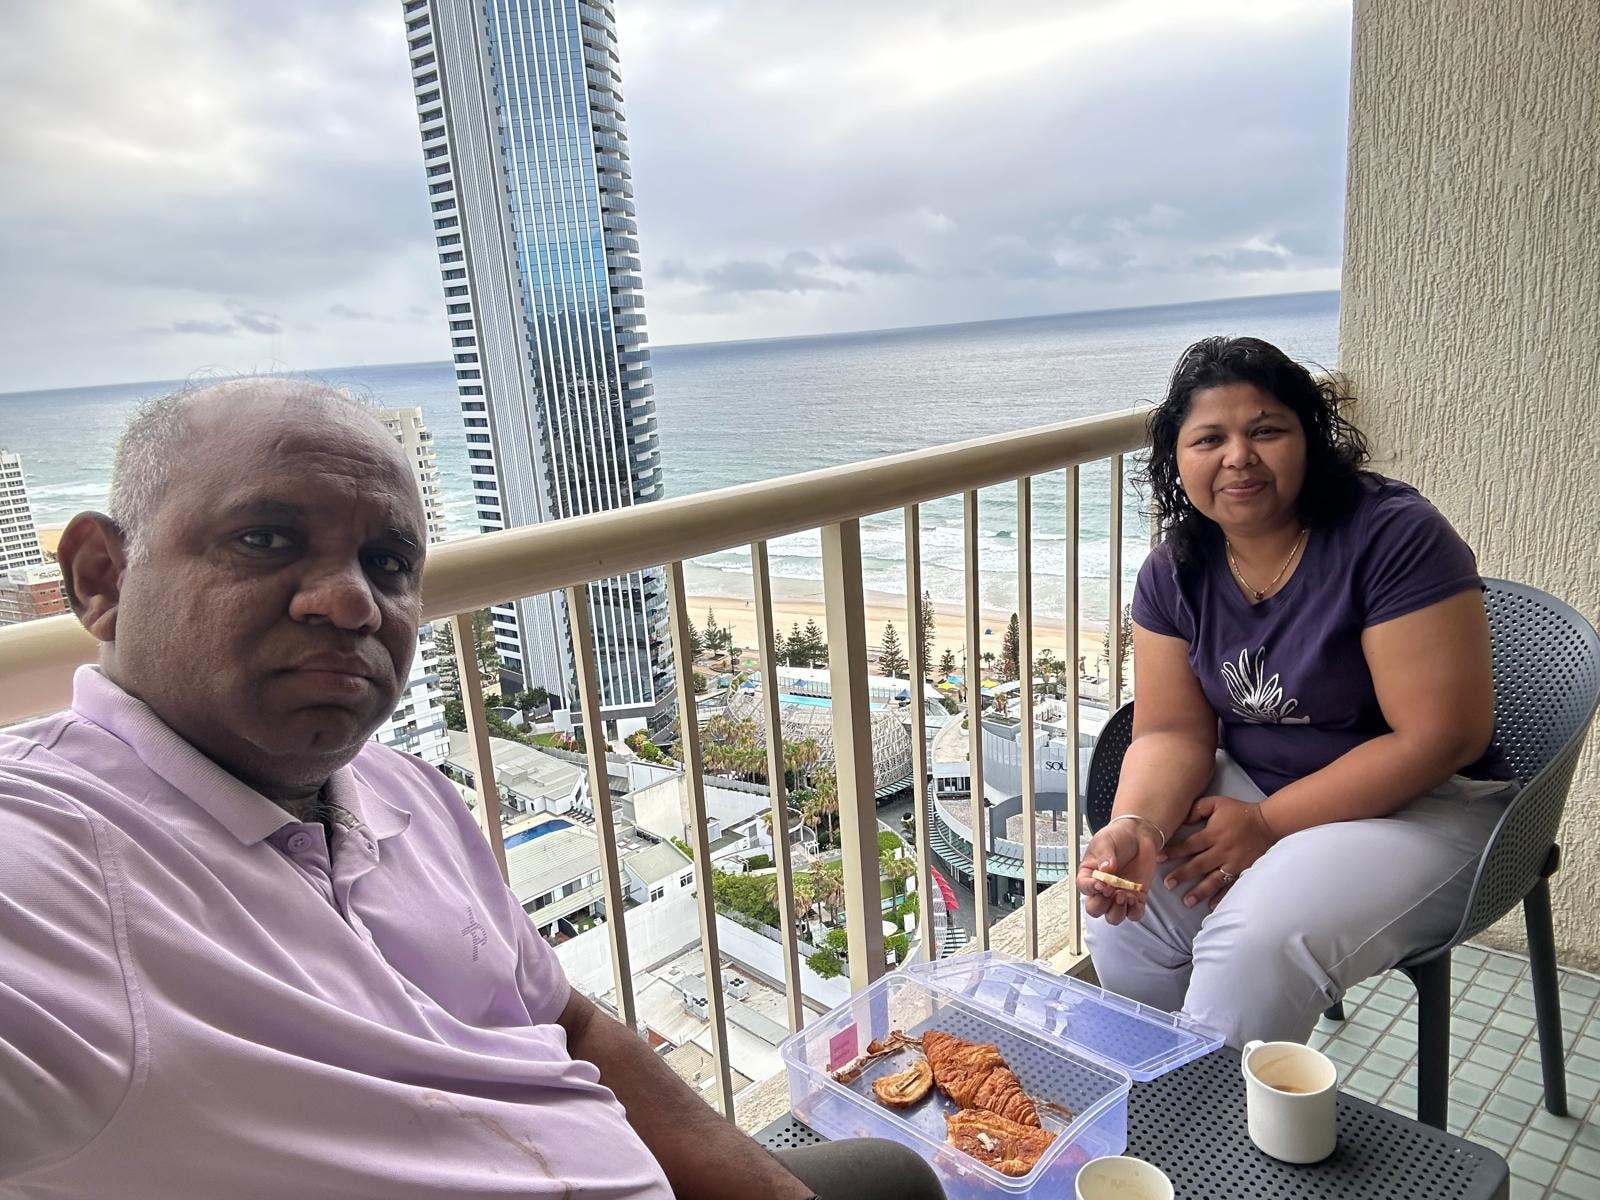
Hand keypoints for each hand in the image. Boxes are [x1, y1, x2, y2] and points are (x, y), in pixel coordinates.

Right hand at [1078, 818, 1161, 925]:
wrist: (1139, 835)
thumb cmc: (1118, 837)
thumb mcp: (1106, 841)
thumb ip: (1105, 855)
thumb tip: (1106, 869)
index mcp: (1089, 875)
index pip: (1084, 888)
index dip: (1091, 889)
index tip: (1101, 883)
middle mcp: (1103, 889)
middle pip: (1095, 909)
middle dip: (1102, 904)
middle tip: (1110, 890)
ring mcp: (1119, 895)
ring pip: (1113, 917)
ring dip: (1117, 911)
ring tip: (1123, 895)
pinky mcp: (1136, 898)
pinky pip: (1134, 914)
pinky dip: (1134, 911)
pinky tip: (1134, 899)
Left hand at [1160, 795, 1276, 908]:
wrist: (1268, 822)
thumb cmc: (1239, 812)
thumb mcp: (1216, 803)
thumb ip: (1197, 809)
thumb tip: (1181, 819)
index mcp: (1214, 834)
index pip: (1189, 845)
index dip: (1173, 851)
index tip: (1159, 858)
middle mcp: (1222, 850)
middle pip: (1199, 865)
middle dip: (1182, 875)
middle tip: (1168, 884)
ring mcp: (1234, 863)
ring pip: (1214, 880)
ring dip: (1200, 891)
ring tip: (1187, 901)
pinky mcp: (1244, 870)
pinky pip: (1232, 886)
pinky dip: (1222, 897)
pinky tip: (1212, 906)